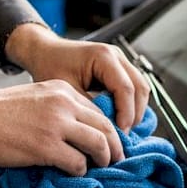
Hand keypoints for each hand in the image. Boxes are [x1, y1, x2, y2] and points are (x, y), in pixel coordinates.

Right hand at [0, 80, 123, 174]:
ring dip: (104, 159)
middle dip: (115, 146)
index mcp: (62, 90)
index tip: (109, 141)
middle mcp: (64, 105)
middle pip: (106, 127)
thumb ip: (57, 108)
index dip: (108, 129)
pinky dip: (80, 171)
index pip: (98, 111)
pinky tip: (73, 172)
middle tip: (116, 158)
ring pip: (99, 145)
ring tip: (101, 167)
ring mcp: (56, 126)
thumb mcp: (35, 97)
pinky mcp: (46, 147)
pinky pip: (77, 163)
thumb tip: (76, 129)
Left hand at [4, 23, 150, 132]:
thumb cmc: (51, 66)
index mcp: (104, 57)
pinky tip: (120, 119)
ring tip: (122, 129)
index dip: (126, 114)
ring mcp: (121, 60)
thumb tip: (107, 130)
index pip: (125, 88)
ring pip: (141, 88)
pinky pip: (134, 88)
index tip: (119, 133)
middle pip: (140, 88)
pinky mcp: (120, 68)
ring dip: (135, 110)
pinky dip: (131, 105)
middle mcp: (116, 55)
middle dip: (135, 114)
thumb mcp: (67, 91)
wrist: (45, 52)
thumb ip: (89, 109)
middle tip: (123, 135)